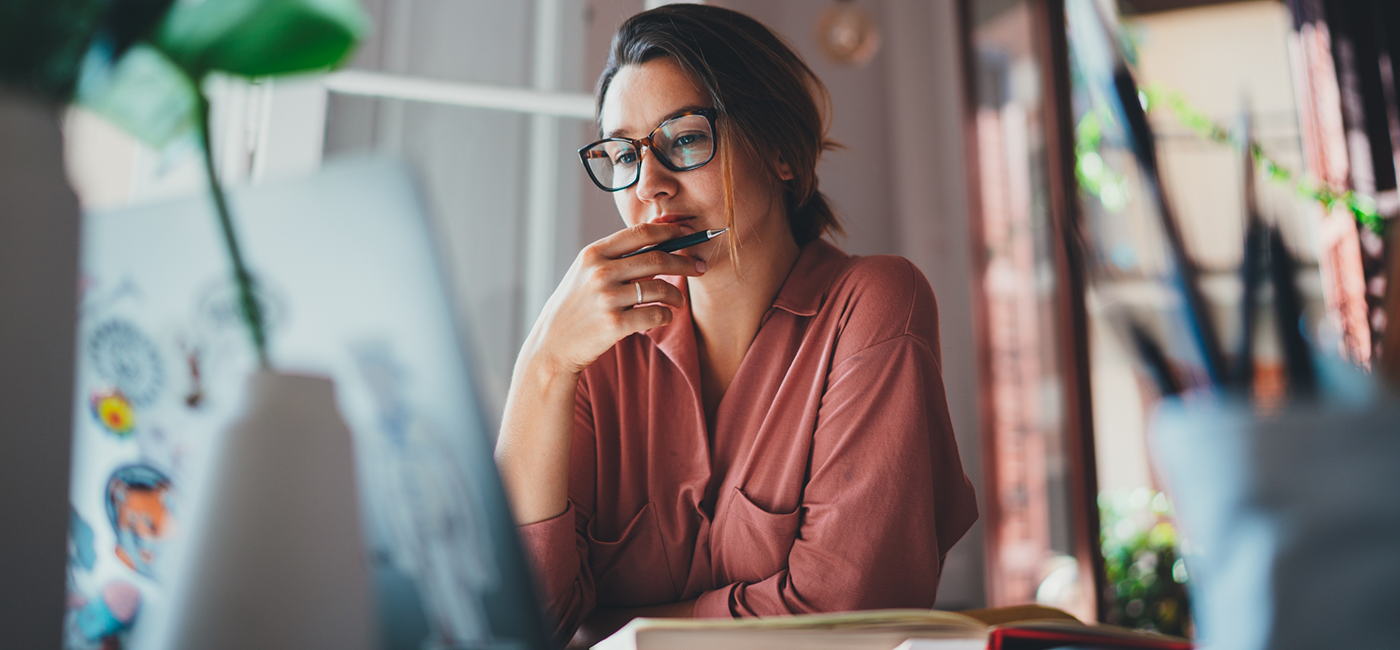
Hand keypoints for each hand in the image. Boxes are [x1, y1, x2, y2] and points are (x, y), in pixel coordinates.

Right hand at [525, 222, 706, 375]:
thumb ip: (615, 256)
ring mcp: (607, 298)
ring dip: (677, 295)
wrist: (552, 345)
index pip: (640, 233)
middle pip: (657, 259)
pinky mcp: (614, 324)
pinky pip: (656, 315)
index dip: (670, 230)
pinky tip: (664, 316)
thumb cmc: (575, 307)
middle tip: (700, 267)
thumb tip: (658, 238)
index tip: (689, 233)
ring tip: (679, 300)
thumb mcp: (586, 273)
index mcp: (593, 254)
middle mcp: (600, 272)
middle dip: (685, 262)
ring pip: (660, 288)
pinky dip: (666, 316)